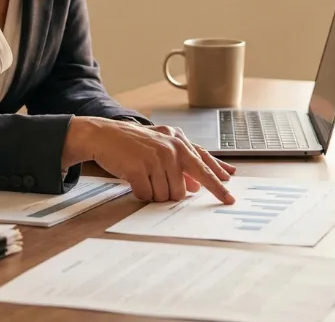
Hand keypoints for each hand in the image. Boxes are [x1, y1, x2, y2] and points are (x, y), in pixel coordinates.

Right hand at [62, 117, 235, 203]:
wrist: (104, 135)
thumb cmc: (134, 142)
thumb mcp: (162, 146)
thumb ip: (183, 163)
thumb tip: (197, 186)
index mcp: (180, 143)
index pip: (204, 167)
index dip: (218, 184)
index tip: (230, 198)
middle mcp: (171, 149)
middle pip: (182, 190)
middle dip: (170, 193)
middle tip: (156, 181)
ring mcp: (155, 158)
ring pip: (164, 196)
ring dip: (153, 193)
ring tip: (143, 177)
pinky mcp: (139, 168)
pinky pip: (147, 195)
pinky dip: (140, 193)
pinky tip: (135, 180)